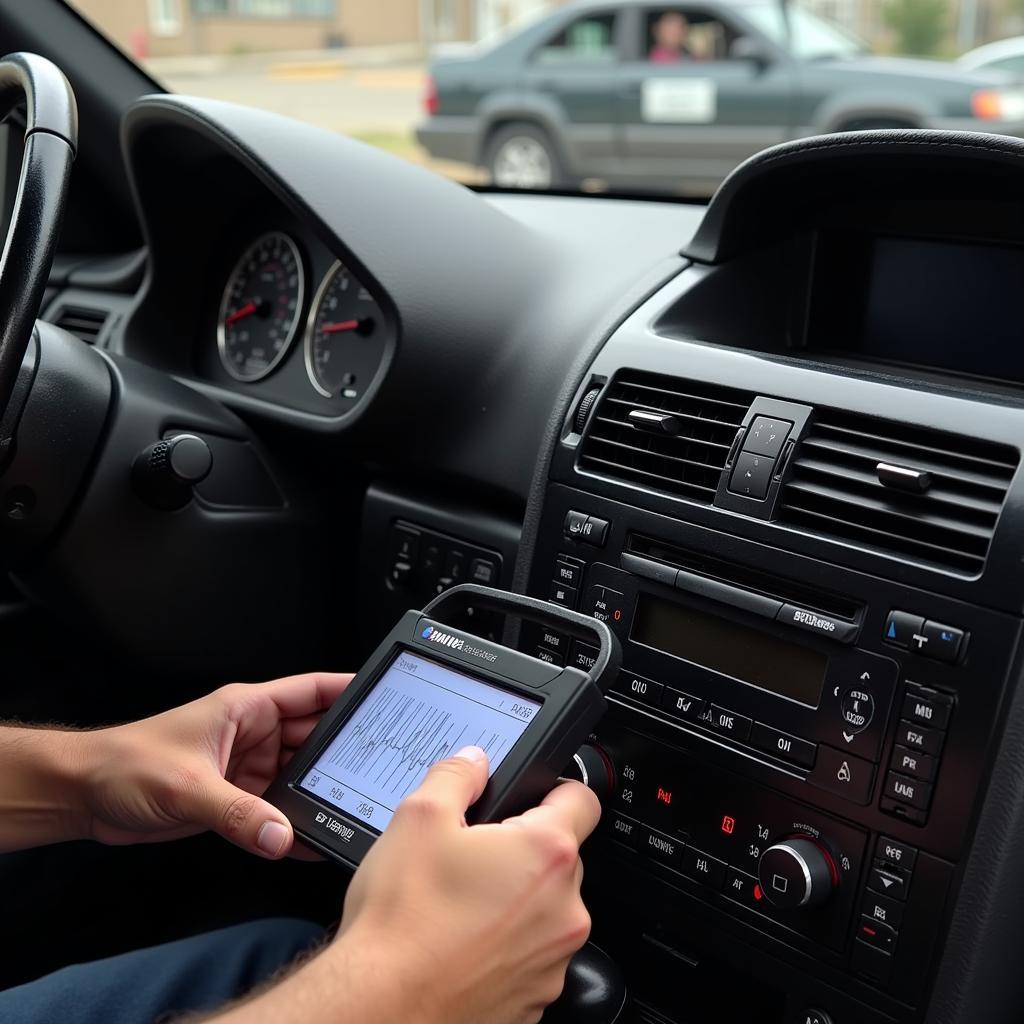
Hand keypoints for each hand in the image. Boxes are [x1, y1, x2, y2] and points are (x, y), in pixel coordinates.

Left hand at [78, 672, 350, 858]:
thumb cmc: (126, 765)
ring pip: (298, 775)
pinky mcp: (234, 798)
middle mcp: (252, 734)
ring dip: (318, 792)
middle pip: (313, 738)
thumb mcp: (187, 786)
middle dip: (343, 752)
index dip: (349, 691)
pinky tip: (308, 840)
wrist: (84, 795)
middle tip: (377, 769)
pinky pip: (275, 807)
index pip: (312, 691)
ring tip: (349, 807)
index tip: (385, 699)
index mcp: (246, 708)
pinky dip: (291, 822)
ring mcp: (245, 766)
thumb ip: (238, 813)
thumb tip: (283, 836)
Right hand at [333, 746, 600, 1023]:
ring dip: (515, 902)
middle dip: (522, 850)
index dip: (553, 789)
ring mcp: (553, 960)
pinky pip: (530, 956)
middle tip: (473, 855)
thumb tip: (474, 761)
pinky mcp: (535, 1000)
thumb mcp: (418, 818)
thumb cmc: (404, 922)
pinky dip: (505, 947)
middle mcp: (564, 909)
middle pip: (560, 857)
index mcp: (546, 855)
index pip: (582, 798)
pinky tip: (461, 943)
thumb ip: (456, 775)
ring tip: (460, 904)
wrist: (383, 1007)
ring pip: (545, 910)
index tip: (530, 796)